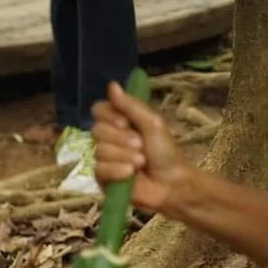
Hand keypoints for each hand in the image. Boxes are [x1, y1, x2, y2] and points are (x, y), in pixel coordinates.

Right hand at [91, 81, 190, 211]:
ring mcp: (103, 158)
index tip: (124, 122)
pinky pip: (99, 169)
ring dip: (123, 156)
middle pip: (96, 130)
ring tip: (140, 162)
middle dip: (121, 138)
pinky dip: (117, 170)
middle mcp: (108, 138)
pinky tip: (130, 175)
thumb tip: (111, 85)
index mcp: (119, 121)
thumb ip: (131, 106)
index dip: (108, 116)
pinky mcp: (101, 177)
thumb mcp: (152, 123)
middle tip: (140, 145)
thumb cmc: (165, 152)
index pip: (99, 110)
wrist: (171, 183)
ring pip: (99, 150)